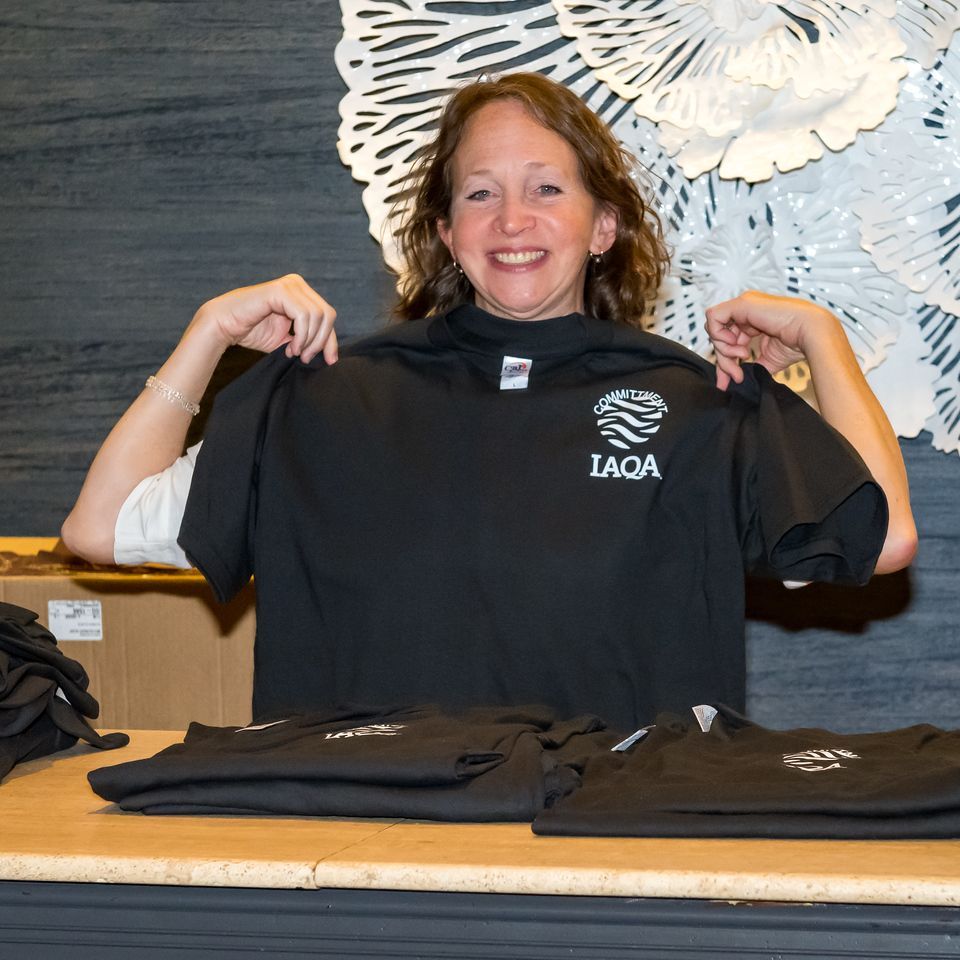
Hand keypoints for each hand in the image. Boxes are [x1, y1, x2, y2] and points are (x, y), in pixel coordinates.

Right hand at [191, 274, 338, 364]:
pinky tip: (290, 347)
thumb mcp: (288, 339)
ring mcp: (289, 285)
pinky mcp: (280, 290)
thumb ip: (307, 340)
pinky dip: (302, 336)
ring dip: (310, 341)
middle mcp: (297, 284)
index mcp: (302, 292)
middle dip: (322, 341)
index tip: (329, 361)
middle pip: (328, 315)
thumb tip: (330, 354)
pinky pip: (303, 316)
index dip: (331, 340)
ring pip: (318, 316)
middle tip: (305, 358)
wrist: (223, 325)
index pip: (328, 315)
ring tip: (295, 353)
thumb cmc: (252, 331)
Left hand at [705, 290, 835, 389]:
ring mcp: (743, 305)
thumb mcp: (767, 359)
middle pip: (719, 336)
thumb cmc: (797, 343)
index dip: (725, 361)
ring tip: (742, 357)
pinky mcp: (742, 303)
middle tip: (736, 374)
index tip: (731, 379)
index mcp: (753, 321)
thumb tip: (737, 378)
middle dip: (724, 360)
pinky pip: (714, 317)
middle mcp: (746, 312)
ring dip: (724, 349)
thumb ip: (750, 365)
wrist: (811, 334)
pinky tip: (735, 344)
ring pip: (714, 328)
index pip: (727, 340)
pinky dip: (718, 334)